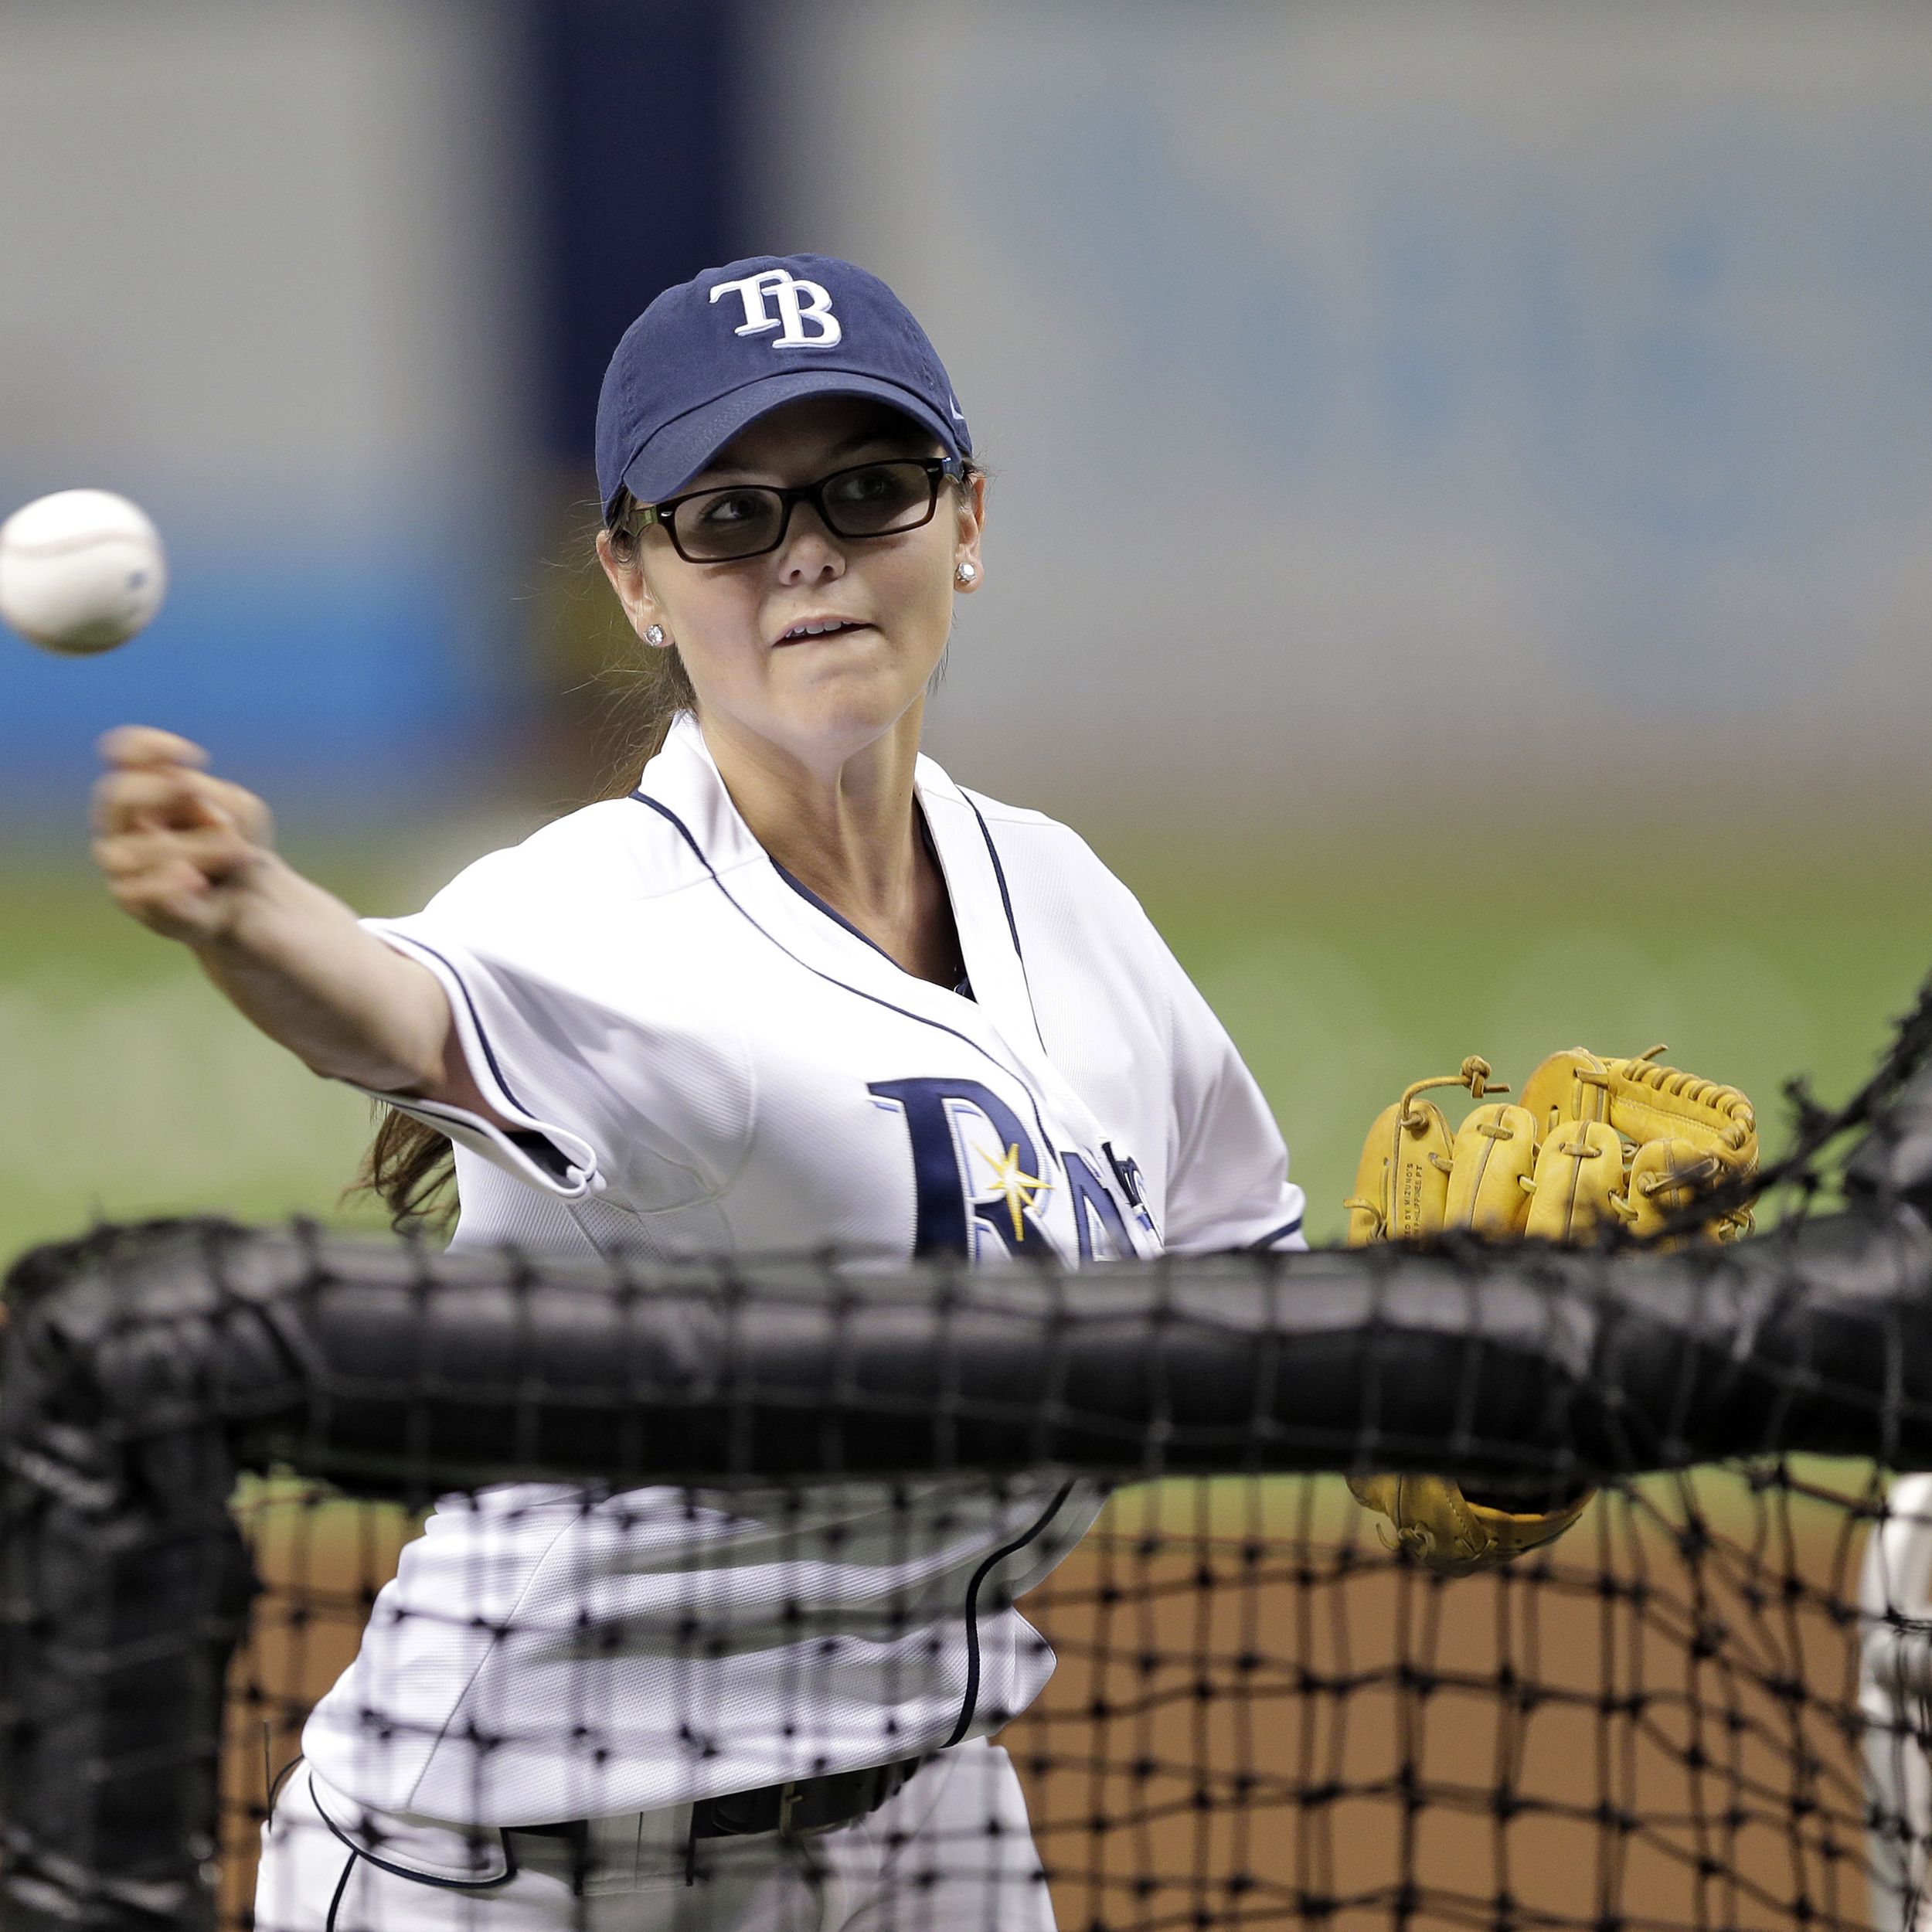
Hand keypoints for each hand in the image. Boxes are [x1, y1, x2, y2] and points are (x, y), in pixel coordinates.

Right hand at [92, 726, 277, 945]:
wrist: (257, 905)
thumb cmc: (241, 847)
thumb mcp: (242, 813)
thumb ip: (217, 799)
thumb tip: (189, 805)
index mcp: (143, 794)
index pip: (121, 755)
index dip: (145, 746)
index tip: (195, 756)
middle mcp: (122, 827)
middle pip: (115, 796)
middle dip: (161, 791)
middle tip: (200, 795)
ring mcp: (124, 867)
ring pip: (131, 850)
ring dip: (193, 846)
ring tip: (238, 851)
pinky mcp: (140, 905)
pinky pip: (135, 893)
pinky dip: (165, 885)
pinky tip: (196, 880)